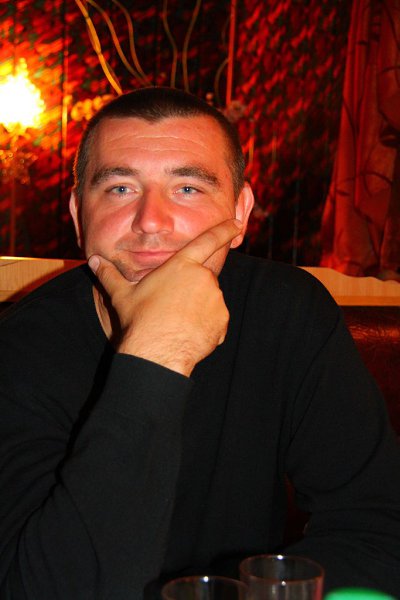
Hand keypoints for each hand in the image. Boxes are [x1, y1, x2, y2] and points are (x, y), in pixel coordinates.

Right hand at [89, 219, 241, 375]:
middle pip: (202, 277)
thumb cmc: (139, 320)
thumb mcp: (121, 295)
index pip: (208, 240)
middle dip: (192, 289)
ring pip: (209, 299)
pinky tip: (188, 334)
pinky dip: (205, 326)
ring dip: (198, 307)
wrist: (157, 352)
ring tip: (177, 322)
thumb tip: (92, 260)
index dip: (224, 230)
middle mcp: (203, 277)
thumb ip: (109, 274)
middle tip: (173, 306)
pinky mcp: (222, 320)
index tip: (237, 223)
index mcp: (181, 265)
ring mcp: (215, 299)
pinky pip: (215, 320)